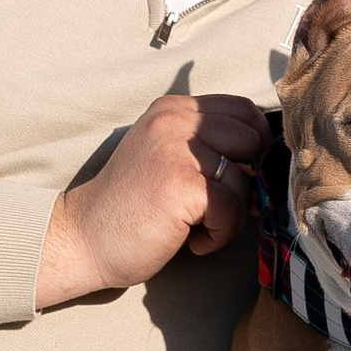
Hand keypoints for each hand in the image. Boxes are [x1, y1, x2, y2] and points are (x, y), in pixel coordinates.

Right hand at [35, 92, 270, 309]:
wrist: (83, 239)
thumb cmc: (129, 207)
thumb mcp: (166, 156)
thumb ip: (206, 146)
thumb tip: (267, 160)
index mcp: (171, 110)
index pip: (243, 109)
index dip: (255, 144)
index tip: (242, 174)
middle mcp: (173, 121)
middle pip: (251, 139)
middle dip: (248, 179)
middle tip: (219, 207)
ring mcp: (176, 151)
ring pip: (245, 178)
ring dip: (231, 214)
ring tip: (198, 227)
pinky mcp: (181, 185)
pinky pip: (234, 208)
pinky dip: (221, 234)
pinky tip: (194, 241)